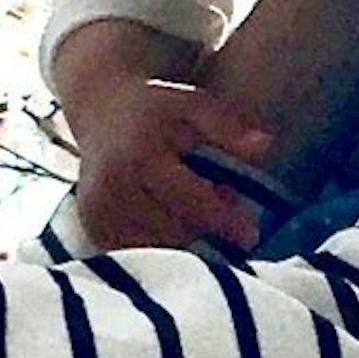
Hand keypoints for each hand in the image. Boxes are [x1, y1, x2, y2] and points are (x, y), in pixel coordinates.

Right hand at [66, 65, 271, 255]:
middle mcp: (113, 188)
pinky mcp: (93, 228)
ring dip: (183, 238)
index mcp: (140, 156)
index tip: (251, 236)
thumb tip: (265, 147)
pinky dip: (160, 244)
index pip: (190, 200)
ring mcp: (98, 212)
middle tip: (218, 204)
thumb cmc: (156, 109)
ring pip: (157, 247)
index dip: (225, 221)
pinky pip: (137, 252)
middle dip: (205, 227)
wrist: (100, 108)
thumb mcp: (194, 105)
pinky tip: (168, 222)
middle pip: (175, 231)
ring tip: (189, 208)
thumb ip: (228, 128)